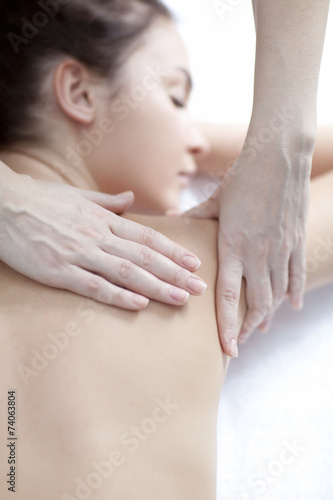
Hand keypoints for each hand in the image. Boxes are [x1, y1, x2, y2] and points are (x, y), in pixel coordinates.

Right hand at [0, 167, 205, 308]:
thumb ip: (107, 202)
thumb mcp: (78, 196)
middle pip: (144, 258)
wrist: (4, 205)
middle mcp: (97, 236)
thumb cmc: (41, 200)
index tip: (194, 262)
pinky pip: (93, 286)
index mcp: (103, 220)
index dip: (173, 251)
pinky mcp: (59, 271)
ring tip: (181, 298)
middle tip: (199, 287)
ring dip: (156, 286)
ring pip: (126, 273)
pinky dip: (117, 295)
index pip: (147, 238)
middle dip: (175, 273)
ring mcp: (79, 254)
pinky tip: (139, 304)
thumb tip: (130, 199)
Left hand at [183, 144, 311, 356]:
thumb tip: (174, 220)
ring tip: (259, 328)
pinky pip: (296, 275)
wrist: (278, 158)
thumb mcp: (215, 200)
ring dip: (268, 314)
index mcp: (233, 246)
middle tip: (240, 342)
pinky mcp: (295, 242)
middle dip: (248, 327)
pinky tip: (290, 307)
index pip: (228, 296)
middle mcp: (258, 254)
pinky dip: (292, 293)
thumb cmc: (242, 178)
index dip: (228, 326)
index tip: (229, 349)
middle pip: (257, 302)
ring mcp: (280, 249)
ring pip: (277, 293)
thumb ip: (195, 217)